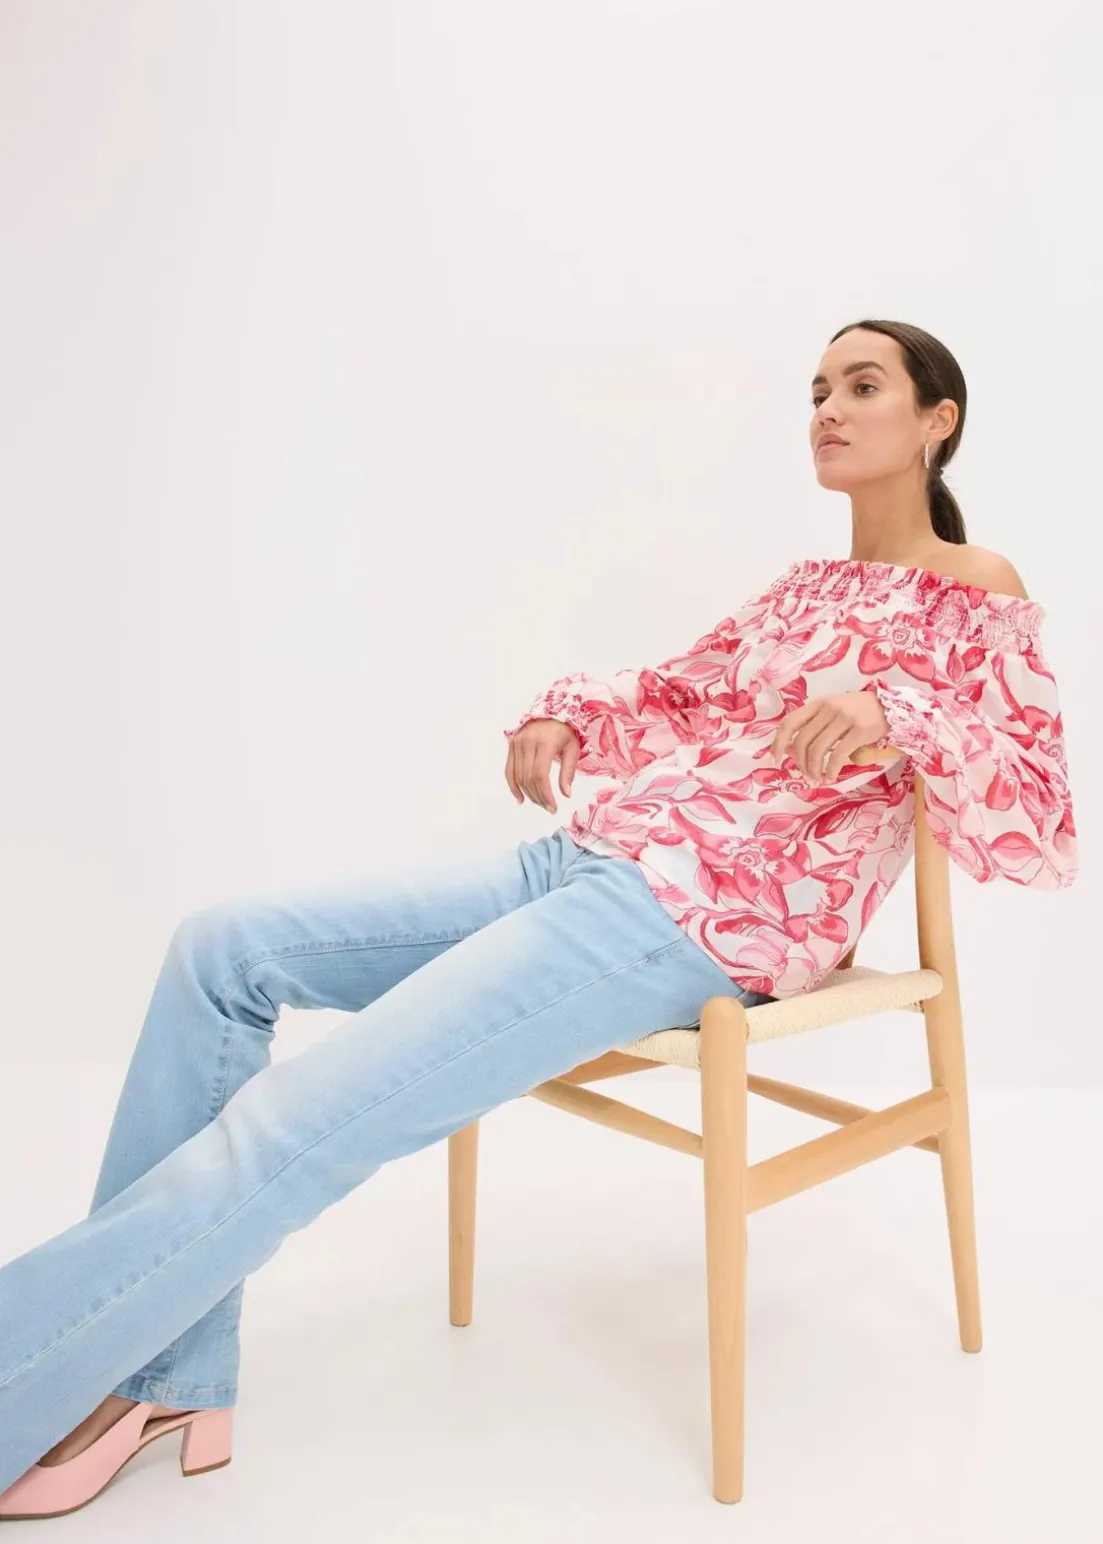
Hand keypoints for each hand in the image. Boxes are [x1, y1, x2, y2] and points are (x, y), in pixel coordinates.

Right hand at [504, 718, 580, 813]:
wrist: (551, 709)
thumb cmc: (565, 730)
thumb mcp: (573, 748)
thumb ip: (568, 772)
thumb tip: (566, 795)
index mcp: (545, 742)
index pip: (540, 775)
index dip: (545, 794)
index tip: (553, 807)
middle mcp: (528, 742)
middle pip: (528, 778)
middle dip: (538, 797)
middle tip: (548, 807)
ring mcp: (517, 743)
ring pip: (518, 776)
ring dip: (528, 794)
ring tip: (539, 803)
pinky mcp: (512, 745)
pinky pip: (509, 770)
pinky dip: (513, 786)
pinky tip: (520, 798)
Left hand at [769, 689, 890, 784]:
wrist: (892, 708)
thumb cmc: (859, 712)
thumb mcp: (834, 710)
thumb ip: (815, 725)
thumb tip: (792, 750)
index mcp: (818, 703)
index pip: (790, 723)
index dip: (779, 742)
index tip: (774, 759)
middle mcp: (829, 708)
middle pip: (803, 741)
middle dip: (801, 763)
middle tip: (806, 775)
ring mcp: (845, 718)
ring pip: (819, 750)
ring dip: (815, 769)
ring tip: (818, 778)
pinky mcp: (860, 730)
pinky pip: (838, 755)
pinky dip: (831, 770)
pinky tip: (831, 776)